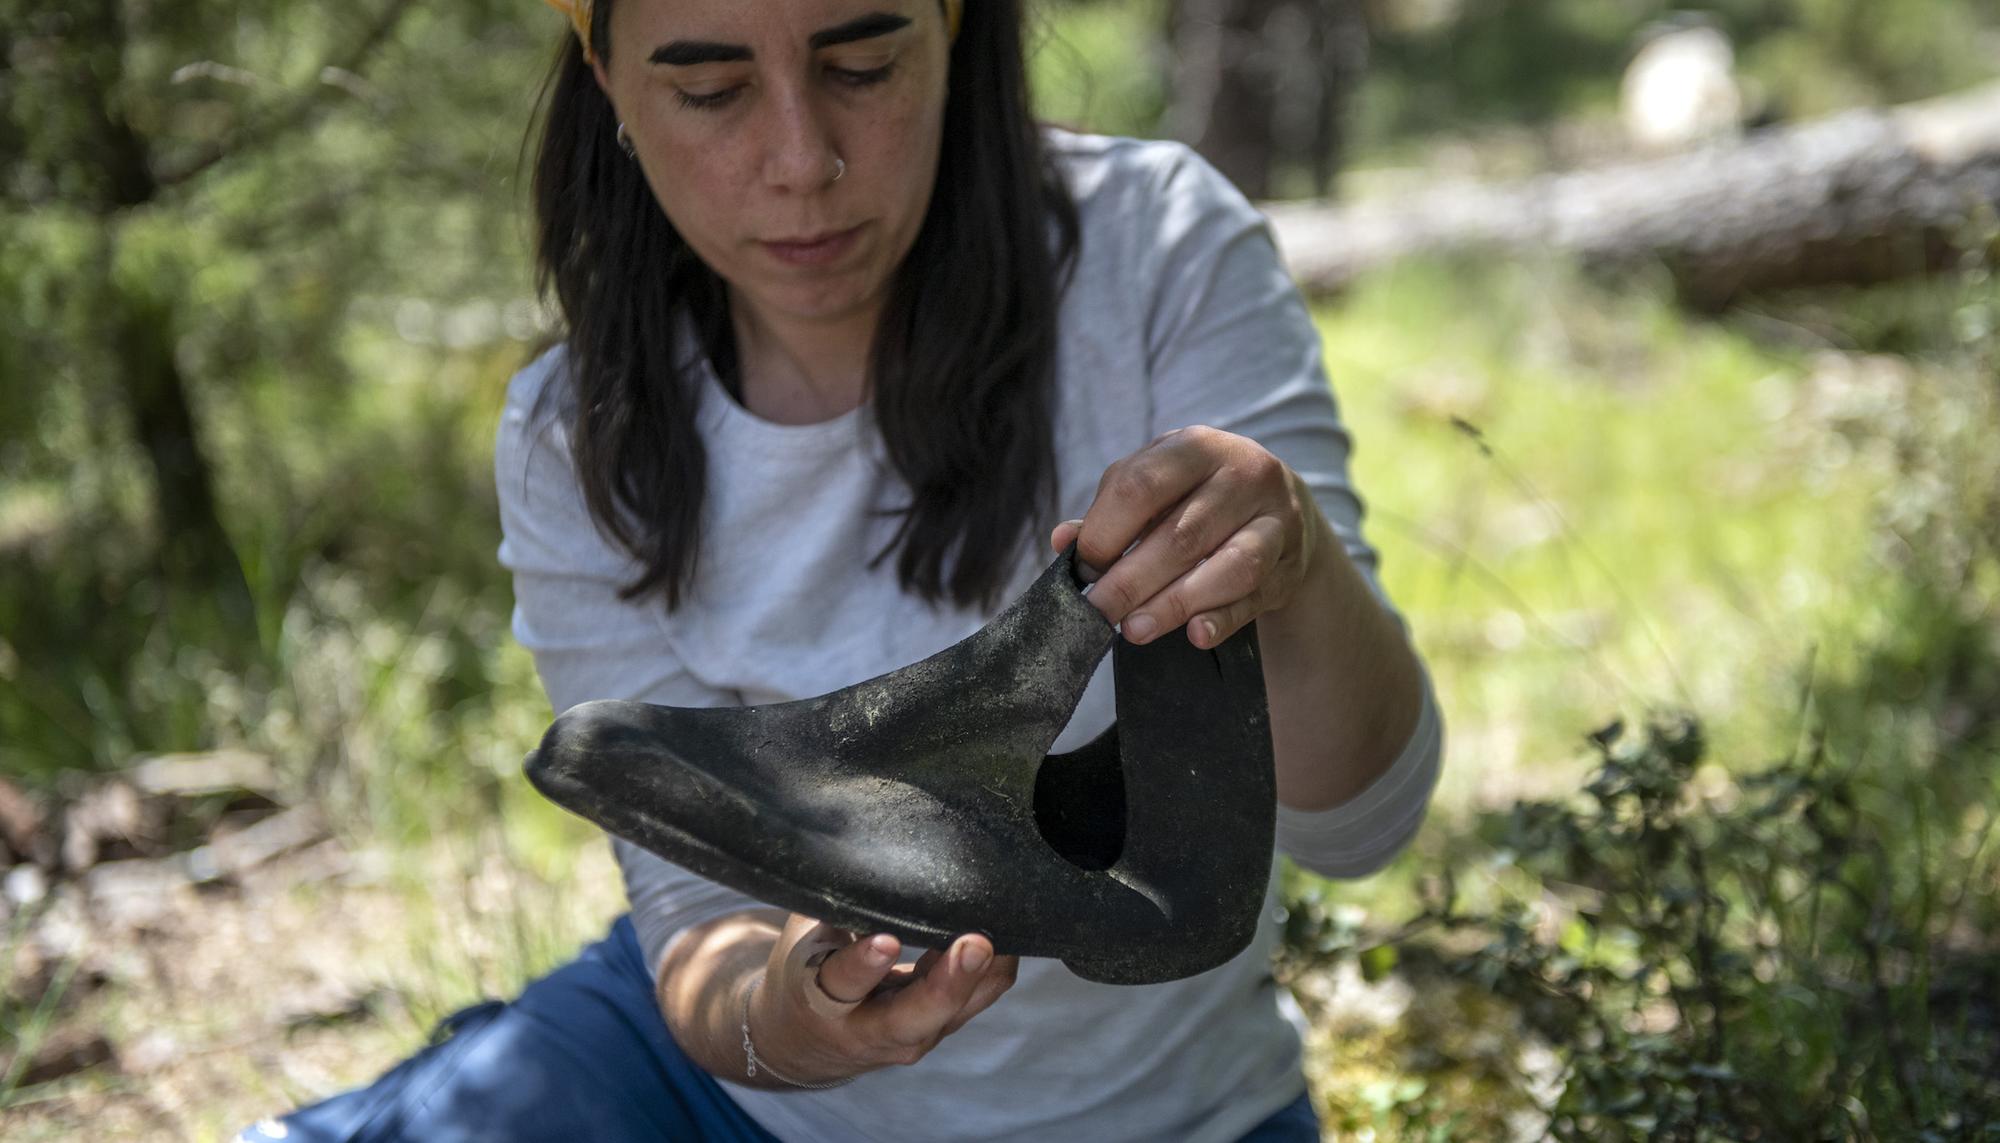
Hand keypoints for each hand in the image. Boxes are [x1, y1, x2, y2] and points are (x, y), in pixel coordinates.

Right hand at [746, 914, 1017, 1082]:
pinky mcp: (941, 1028)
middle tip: (975, 944)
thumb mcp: (806, 936)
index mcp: (823, 999)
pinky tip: (1008, 932)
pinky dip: (993, 969)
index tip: (887, 940)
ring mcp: (912, 1035)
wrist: (805, 1039)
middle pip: (915, 1016)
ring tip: (1005, 931)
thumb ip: (836, 902)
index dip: (865, 963)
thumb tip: (863, 842)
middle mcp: (870, 1029)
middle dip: (949, 981)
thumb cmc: (806, 969)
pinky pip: (978, 999)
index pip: (845, 981)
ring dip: (983, 973)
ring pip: (957, 1010)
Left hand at [1052, 425, 1321, 649]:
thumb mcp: (1158, 489)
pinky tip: (1195, 635)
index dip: (1105, 531)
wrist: (1281, 507)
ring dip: (1175, 604)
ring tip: (1134, 630)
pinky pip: (1256, 596)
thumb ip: (1111, 511)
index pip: (1141, 486)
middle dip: (1131, 580)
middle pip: (1181, 534)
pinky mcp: (1290, 564)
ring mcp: (1277, 519)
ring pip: (1229, 566)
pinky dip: (1223, 618)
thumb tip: (1063, 541)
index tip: (1083, 569)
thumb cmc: (1198, 497)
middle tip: (1098, 613)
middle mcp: (1244, 474)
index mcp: (1197, 446)